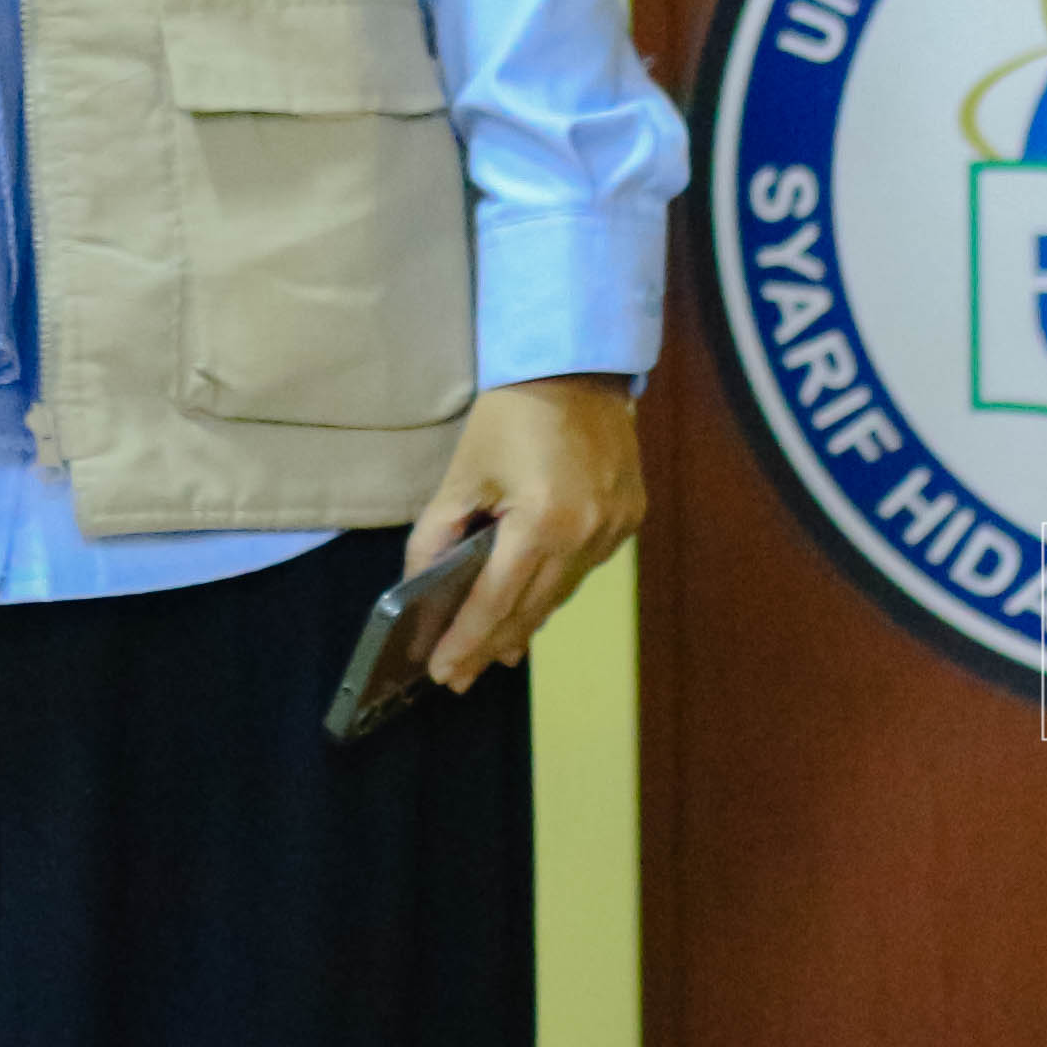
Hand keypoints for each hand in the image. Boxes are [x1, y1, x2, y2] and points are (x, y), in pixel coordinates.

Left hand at [406, 378, 645, 689]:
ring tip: (491, 652)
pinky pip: (584, 570)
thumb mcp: (463, 472)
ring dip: (524, 622)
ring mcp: (615, 530)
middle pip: (531, 608)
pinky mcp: (629, 520)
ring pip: (561, 594)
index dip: (466, 640)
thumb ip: (438, 533)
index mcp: (542, 520)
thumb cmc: (512, 414)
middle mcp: (586, 534)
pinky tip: (531, 605)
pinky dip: (554, 588)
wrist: (579, 368)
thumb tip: (417, 587)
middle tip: (458, 678)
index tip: (442, 673)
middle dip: (490, 645)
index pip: (496, 599)